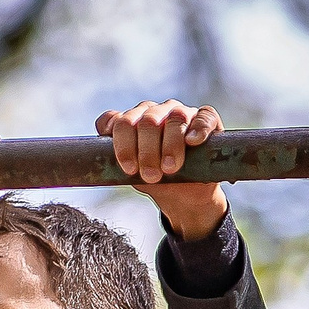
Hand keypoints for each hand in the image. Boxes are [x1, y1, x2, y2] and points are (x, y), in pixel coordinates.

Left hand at [96, 101, 227, 239]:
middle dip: (147, 150)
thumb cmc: (156, 181)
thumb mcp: (134, 176)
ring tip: (170, 168)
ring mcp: (180, 112)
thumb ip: (116, 164)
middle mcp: (153, 113)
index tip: (129, 168)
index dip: (121, 143)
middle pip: (146, 121)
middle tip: (151, 175)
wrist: (186, 195)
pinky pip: (203, 116)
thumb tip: (102, 160)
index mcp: (131, 122)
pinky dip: (198, 127)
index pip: (118, 121)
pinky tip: (192, 141)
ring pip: (174, 118)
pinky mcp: (206, 119)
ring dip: (170, 144)